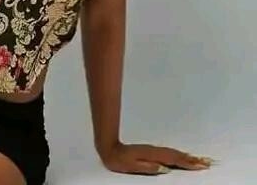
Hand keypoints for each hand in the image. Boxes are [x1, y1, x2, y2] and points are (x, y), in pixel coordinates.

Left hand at [99, 141, 216, 174]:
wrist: (110, 148)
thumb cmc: (120, 160)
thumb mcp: (132, 166)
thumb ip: (148, 168)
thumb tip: (163, 169)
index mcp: (153, 156)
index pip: (173, 160)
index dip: (187, 163)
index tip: (200, 166)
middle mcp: (155, 151)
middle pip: (177, 155)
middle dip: (193, 159)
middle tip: (208, 162)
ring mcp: (154, 150)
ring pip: (175, 153)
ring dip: (188, 156)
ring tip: (201, 159)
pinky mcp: (152, 151)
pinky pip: (170, 153)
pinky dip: (179, 155)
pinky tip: (183, 157)